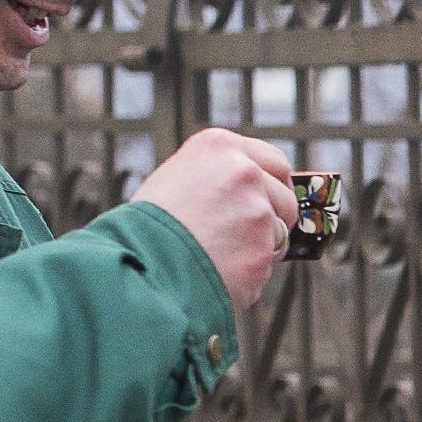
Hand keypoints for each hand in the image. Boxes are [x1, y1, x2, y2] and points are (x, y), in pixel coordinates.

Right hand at [128, 127, 296, 307]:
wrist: (136, 261)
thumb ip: (217, 180)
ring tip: (214, 255)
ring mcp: (256, 210)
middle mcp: (243, 171)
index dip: (273, 187)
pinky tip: (215, 272)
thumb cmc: (148, 226)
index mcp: (220, 146)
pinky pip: (265, 265)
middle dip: (274, 218)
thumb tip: (252, 195)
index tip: (269, 201)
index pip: (274, 162)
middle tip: (245, 235)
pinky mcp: (261, 248)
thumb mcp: (178, 179)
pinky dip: (247, 275)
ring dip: (257, 249)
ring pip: (277, 234)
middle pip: (285, 198)